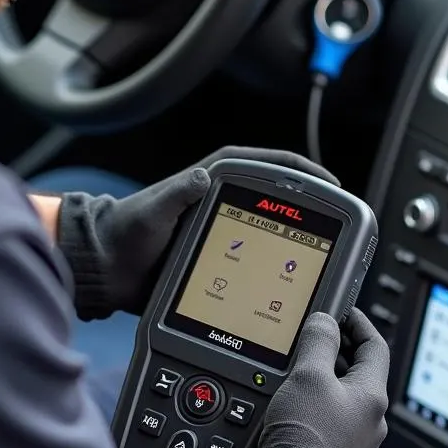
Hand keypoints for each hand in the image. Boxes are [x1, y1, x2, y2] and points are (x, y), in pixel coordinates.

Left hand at [56, 147, 336, 320]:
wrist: (109, 267)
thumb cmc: (127, 231)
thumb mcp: (154, 210)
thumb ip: (178, 194)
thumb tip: (201, 178)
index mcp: (216, 176)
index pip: (273, 166)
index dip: (306, 175)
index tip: (332, 187)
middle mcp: (226, 197)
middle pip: (282, 198)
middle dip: (311, 208)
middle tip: (338, 227)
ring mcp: (227, 226)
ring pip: (274, 227)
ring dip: (298, 237)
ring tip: (323, 255)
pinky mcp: (223, 252)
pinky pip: (259, 253)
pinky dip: (278, 262)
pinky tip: (292, 281)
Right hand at [229, 308, 389, 447]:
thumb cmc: (303, 436)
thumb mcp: (308, 374)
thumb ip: (319, 341)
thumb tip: (326, 322)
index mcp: (372, 397)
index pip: (376, 347)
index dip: (359, 324)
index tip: (345, 313)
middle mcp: (372, 423)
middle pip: (362, 374)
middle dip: (341, 353)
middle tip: (318, 338)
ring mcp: (358, 445)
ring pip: (348, 400)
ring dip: (329, 381)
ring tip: (304, 371)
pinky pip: (336, 424)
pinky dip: (322, 407)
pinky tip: (299, 407)